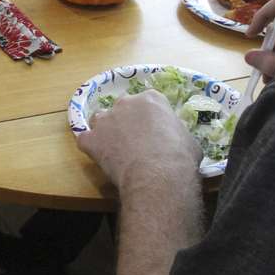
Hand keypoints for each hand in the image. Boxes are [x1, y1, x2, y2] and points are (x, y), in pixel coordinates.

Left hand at [76, 90, 200, 194]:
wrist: (158, 175)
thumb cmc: (179, 157)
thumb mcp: (189, 140)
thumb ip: (176, 132)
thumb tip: (175, 140)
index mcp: (152, 99)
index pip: (149, 101)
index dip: (150, 117)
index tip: (154, 130)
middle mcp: (125, 103)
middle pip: (122, 107)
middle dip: (127, 120)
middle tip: (135, 140)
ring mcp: (105, 120)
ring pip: (100, 119)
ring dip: (106, 130)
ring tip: (115, 149)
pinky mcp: (91, 139)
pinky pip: (86, 140)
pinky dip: (91, 147)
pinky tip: (100, 158)